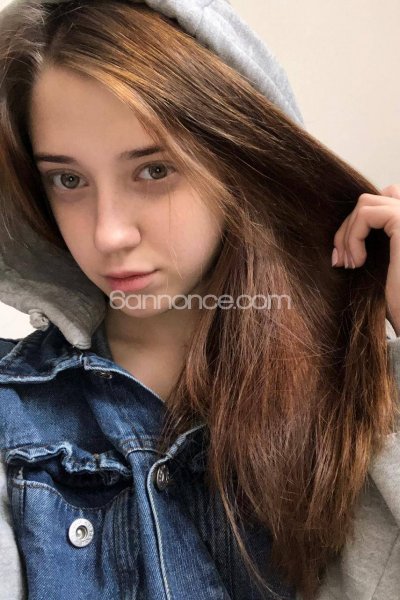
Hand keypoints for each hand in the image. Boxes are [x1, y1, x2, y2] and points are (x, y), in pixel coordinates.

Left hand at [331, 184, 399, 335]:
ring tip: (348, 264)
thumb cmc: (397, 302)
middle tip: (340, 262)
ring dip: (347, 234)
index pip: (385, 198)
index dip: (359, 223)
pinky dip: (352, 236)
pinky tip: (357, 262)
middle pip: (370, 201)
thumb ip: (374, 242)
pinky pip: (366, 213)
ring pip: (365, 204)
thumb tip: (347, 229)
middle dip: (347, 229)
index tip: (345, 257)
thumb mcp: (380, 266)